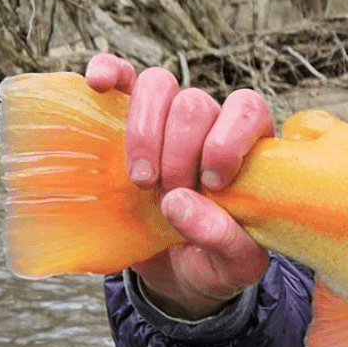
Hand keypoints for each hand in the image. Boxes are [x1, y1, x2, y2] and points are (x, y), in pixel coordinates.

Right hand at [85, 53, 273, 318]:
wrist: (179, 274)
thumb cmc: (216, 262)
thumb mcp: (235, 267)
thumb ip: (224, 240)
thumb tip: (179, 203)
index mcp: (249, 149)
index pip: (247, 109)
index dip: (226, 141)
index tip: (212, 184)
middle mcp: (212, 124)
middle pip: (195, 103)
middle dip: (178, 154)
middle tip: (170, 196)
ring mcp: (168, 120)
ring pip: (159, 85)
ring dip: (145, 131)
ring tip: (141, 180)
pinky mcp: (128, 124)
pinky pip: (122, 78)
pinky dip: (109, 72)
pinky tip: (98, 85)